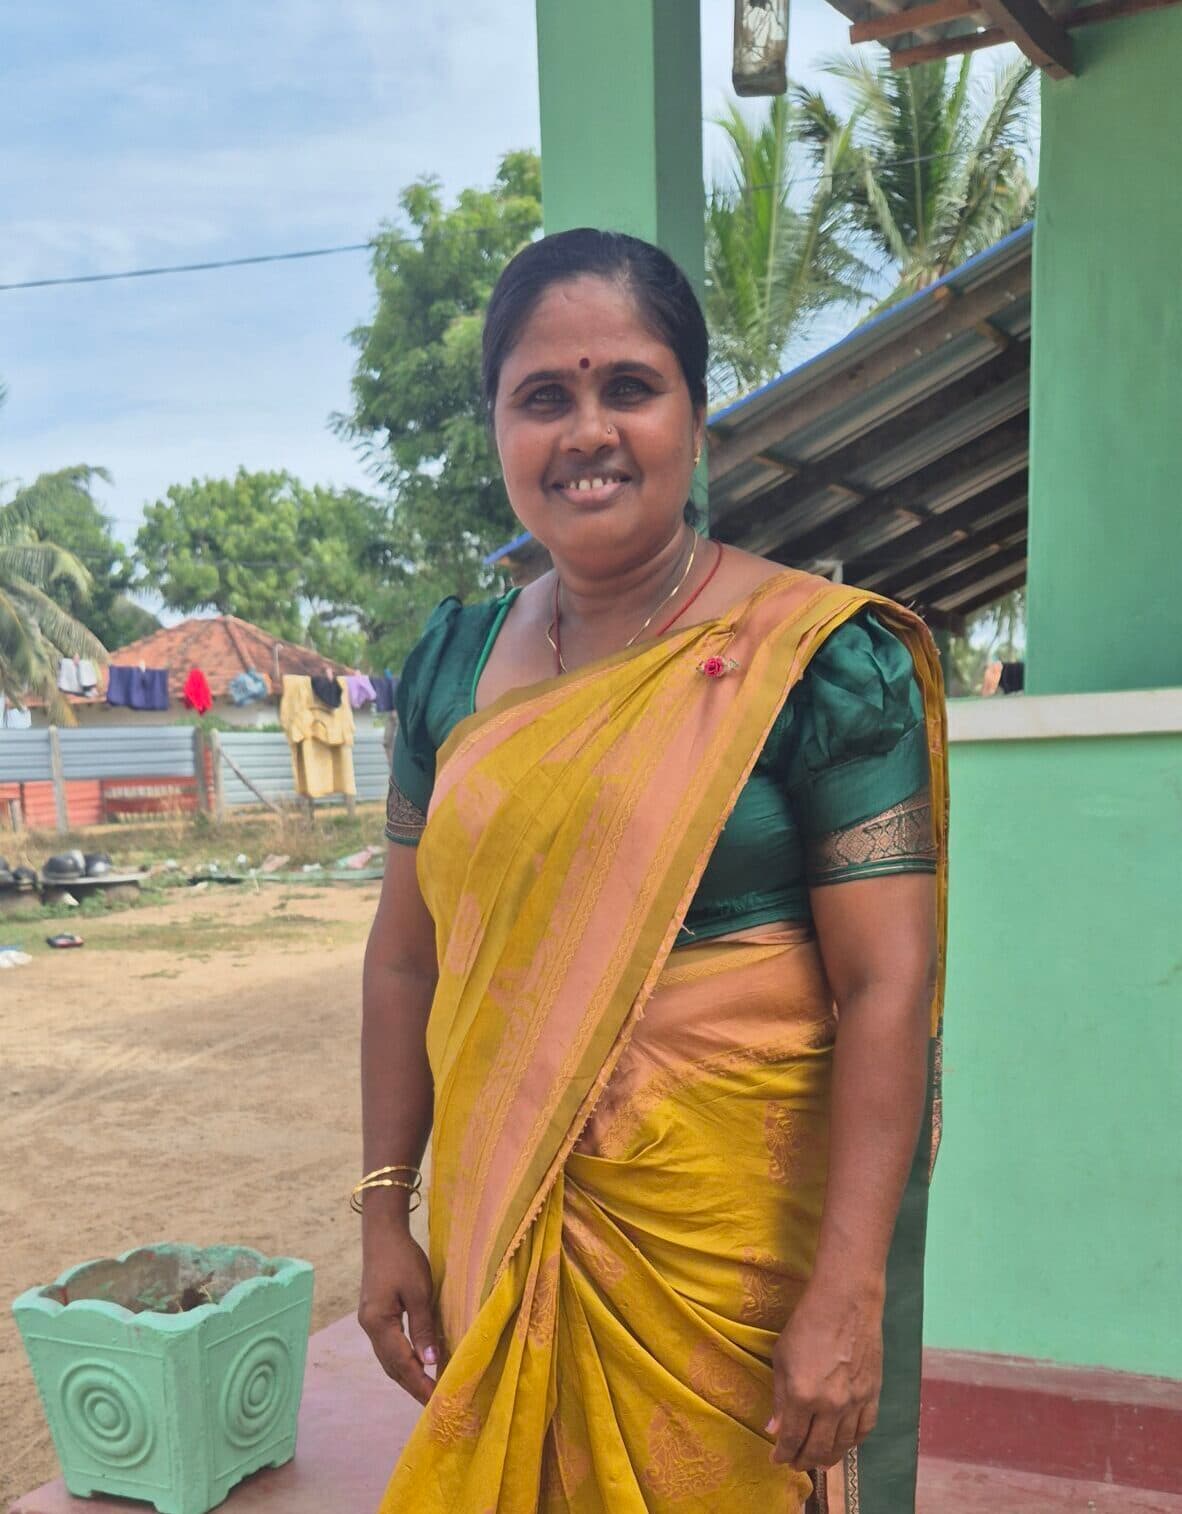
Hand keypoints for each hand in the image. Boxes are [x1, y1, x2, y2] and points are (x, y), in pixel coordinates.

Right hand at [358, 1224, 440, 1404]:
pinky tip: (418, 1364)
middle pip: (392, 1366)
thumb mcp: (419, 1291)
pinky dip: (403, 1360)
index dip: (419, 1384)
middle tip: (434, 1404)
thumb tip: (430, 1362)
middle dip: (413, 1386)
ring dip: (407, 1375)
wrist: (383, 1234)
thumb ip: (423, 1327)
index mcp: (378, 1323)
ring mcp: (370, 1322)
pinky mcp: (374, 1315)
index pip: (402, 1363)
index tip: (436, 1402)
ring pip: (389, 1359)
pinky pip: (389, 1347)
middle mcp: (369, 1328)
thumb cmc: (403, 1259)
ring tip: (428, 1390)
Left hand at [767, 1280, 883, 1468]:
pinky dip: (853, 1443)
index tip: (776, 1460)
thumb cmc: (806, 1323)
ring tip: (818, 1461)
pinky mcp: (873, 1394)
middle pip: (818, 1448)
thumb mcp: (782, 1357)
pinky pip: (865, 1430)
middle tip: (795, 1464)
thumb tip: (775, 1429)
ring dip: (828, 1457)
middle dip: (803, 1460)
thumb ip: (780, 1397)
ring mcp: (855, 1402)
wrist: (846, 1301)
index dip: (783, 1453)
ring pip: (843, 1445)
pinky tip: (844, 1444)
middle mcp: (831, 1406)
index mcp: (803, 1396)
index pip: (792, 1438)